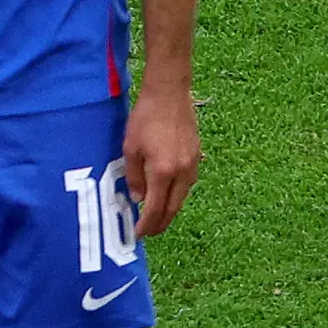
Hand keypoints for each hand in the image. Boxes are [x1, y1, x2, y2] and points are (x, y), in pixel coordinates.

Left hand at [122, 73, 202, 238]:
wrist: (169, 92)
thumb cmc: (146, 117)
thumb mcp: (131, 148)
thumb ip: (133, 177)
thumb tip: (138, 199)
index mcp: (163, 172)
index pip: (156, 209)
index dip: (147, 225)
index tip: (138, 234)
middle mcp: (182, 172)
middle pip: (173, 208)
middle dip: (160, 224)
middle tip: (149, 232)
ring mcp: (193, 164)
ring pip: (182, 197)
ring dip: (169, 210)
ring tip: (156, 217)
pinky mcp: (197, 155)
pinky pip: (187, 184)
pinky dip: (176, 194)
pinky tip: (167, 194)